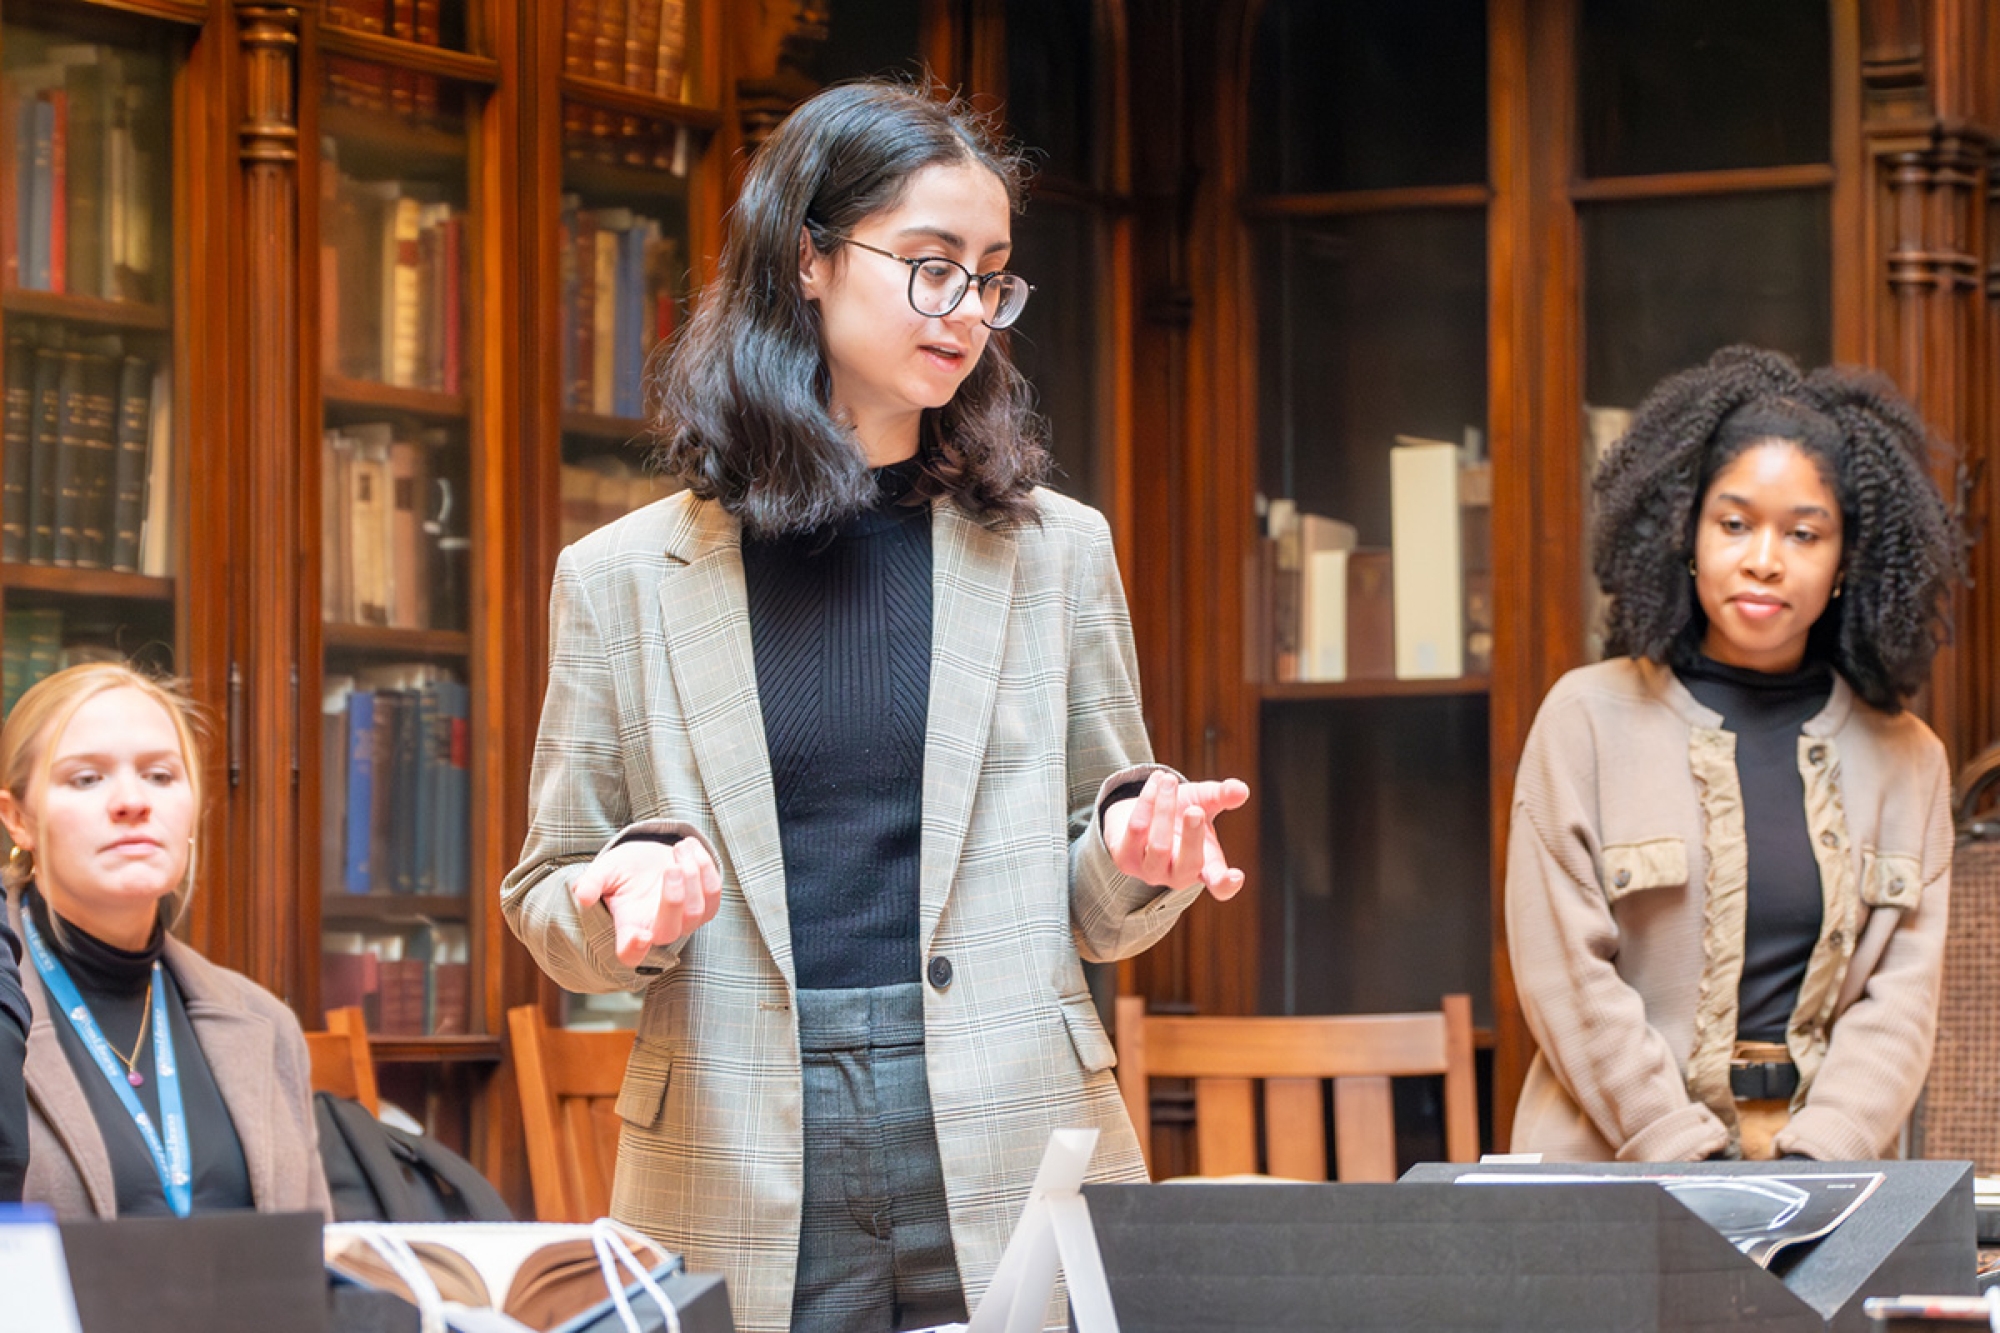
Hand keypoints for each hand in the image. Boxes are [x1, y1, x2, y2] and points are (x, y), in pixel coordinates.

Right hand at [571, 837, 722, 965]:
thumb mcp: (603, 871)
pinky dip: (706, 868)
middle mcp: (656, 930)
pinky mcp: (705, 907)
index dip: (634, 949)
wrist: (648, 860)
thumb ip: (592, 883)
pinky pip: (714, 894)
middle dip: (674, 898)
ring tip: (679, 847)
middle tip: (670, 867)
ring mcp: (684, 922)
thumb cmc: (623, 870)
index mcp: (628, 926)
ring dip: (693, 875)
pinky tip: (691, 848)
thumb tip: (582, 895)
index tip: (639, 936)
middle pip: (669, 931)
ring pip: (697, 912)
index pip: (630, 952)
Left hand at [1104, 771, 1249, 897]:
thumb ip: (1222, 797)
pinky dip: (1147, 800)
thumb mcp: (1203, 803)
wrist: (1138, 815)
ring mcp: (1150, 872)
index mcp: (1205, 867)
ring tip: (1169, 779)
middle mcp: (1178, 876)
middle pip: (1189, 865)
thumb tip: (1241, 790)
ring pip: (1159, 846)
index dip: (1227, 884)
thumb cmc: (1178, 815)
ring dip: (1165, 808)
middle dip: (1192, 836)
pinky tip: (1155, 781)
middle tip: (1195, 810)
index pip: (1219, 885)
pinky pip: (1137, 829)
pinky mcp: (1125, 861)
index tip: (1235, 876)